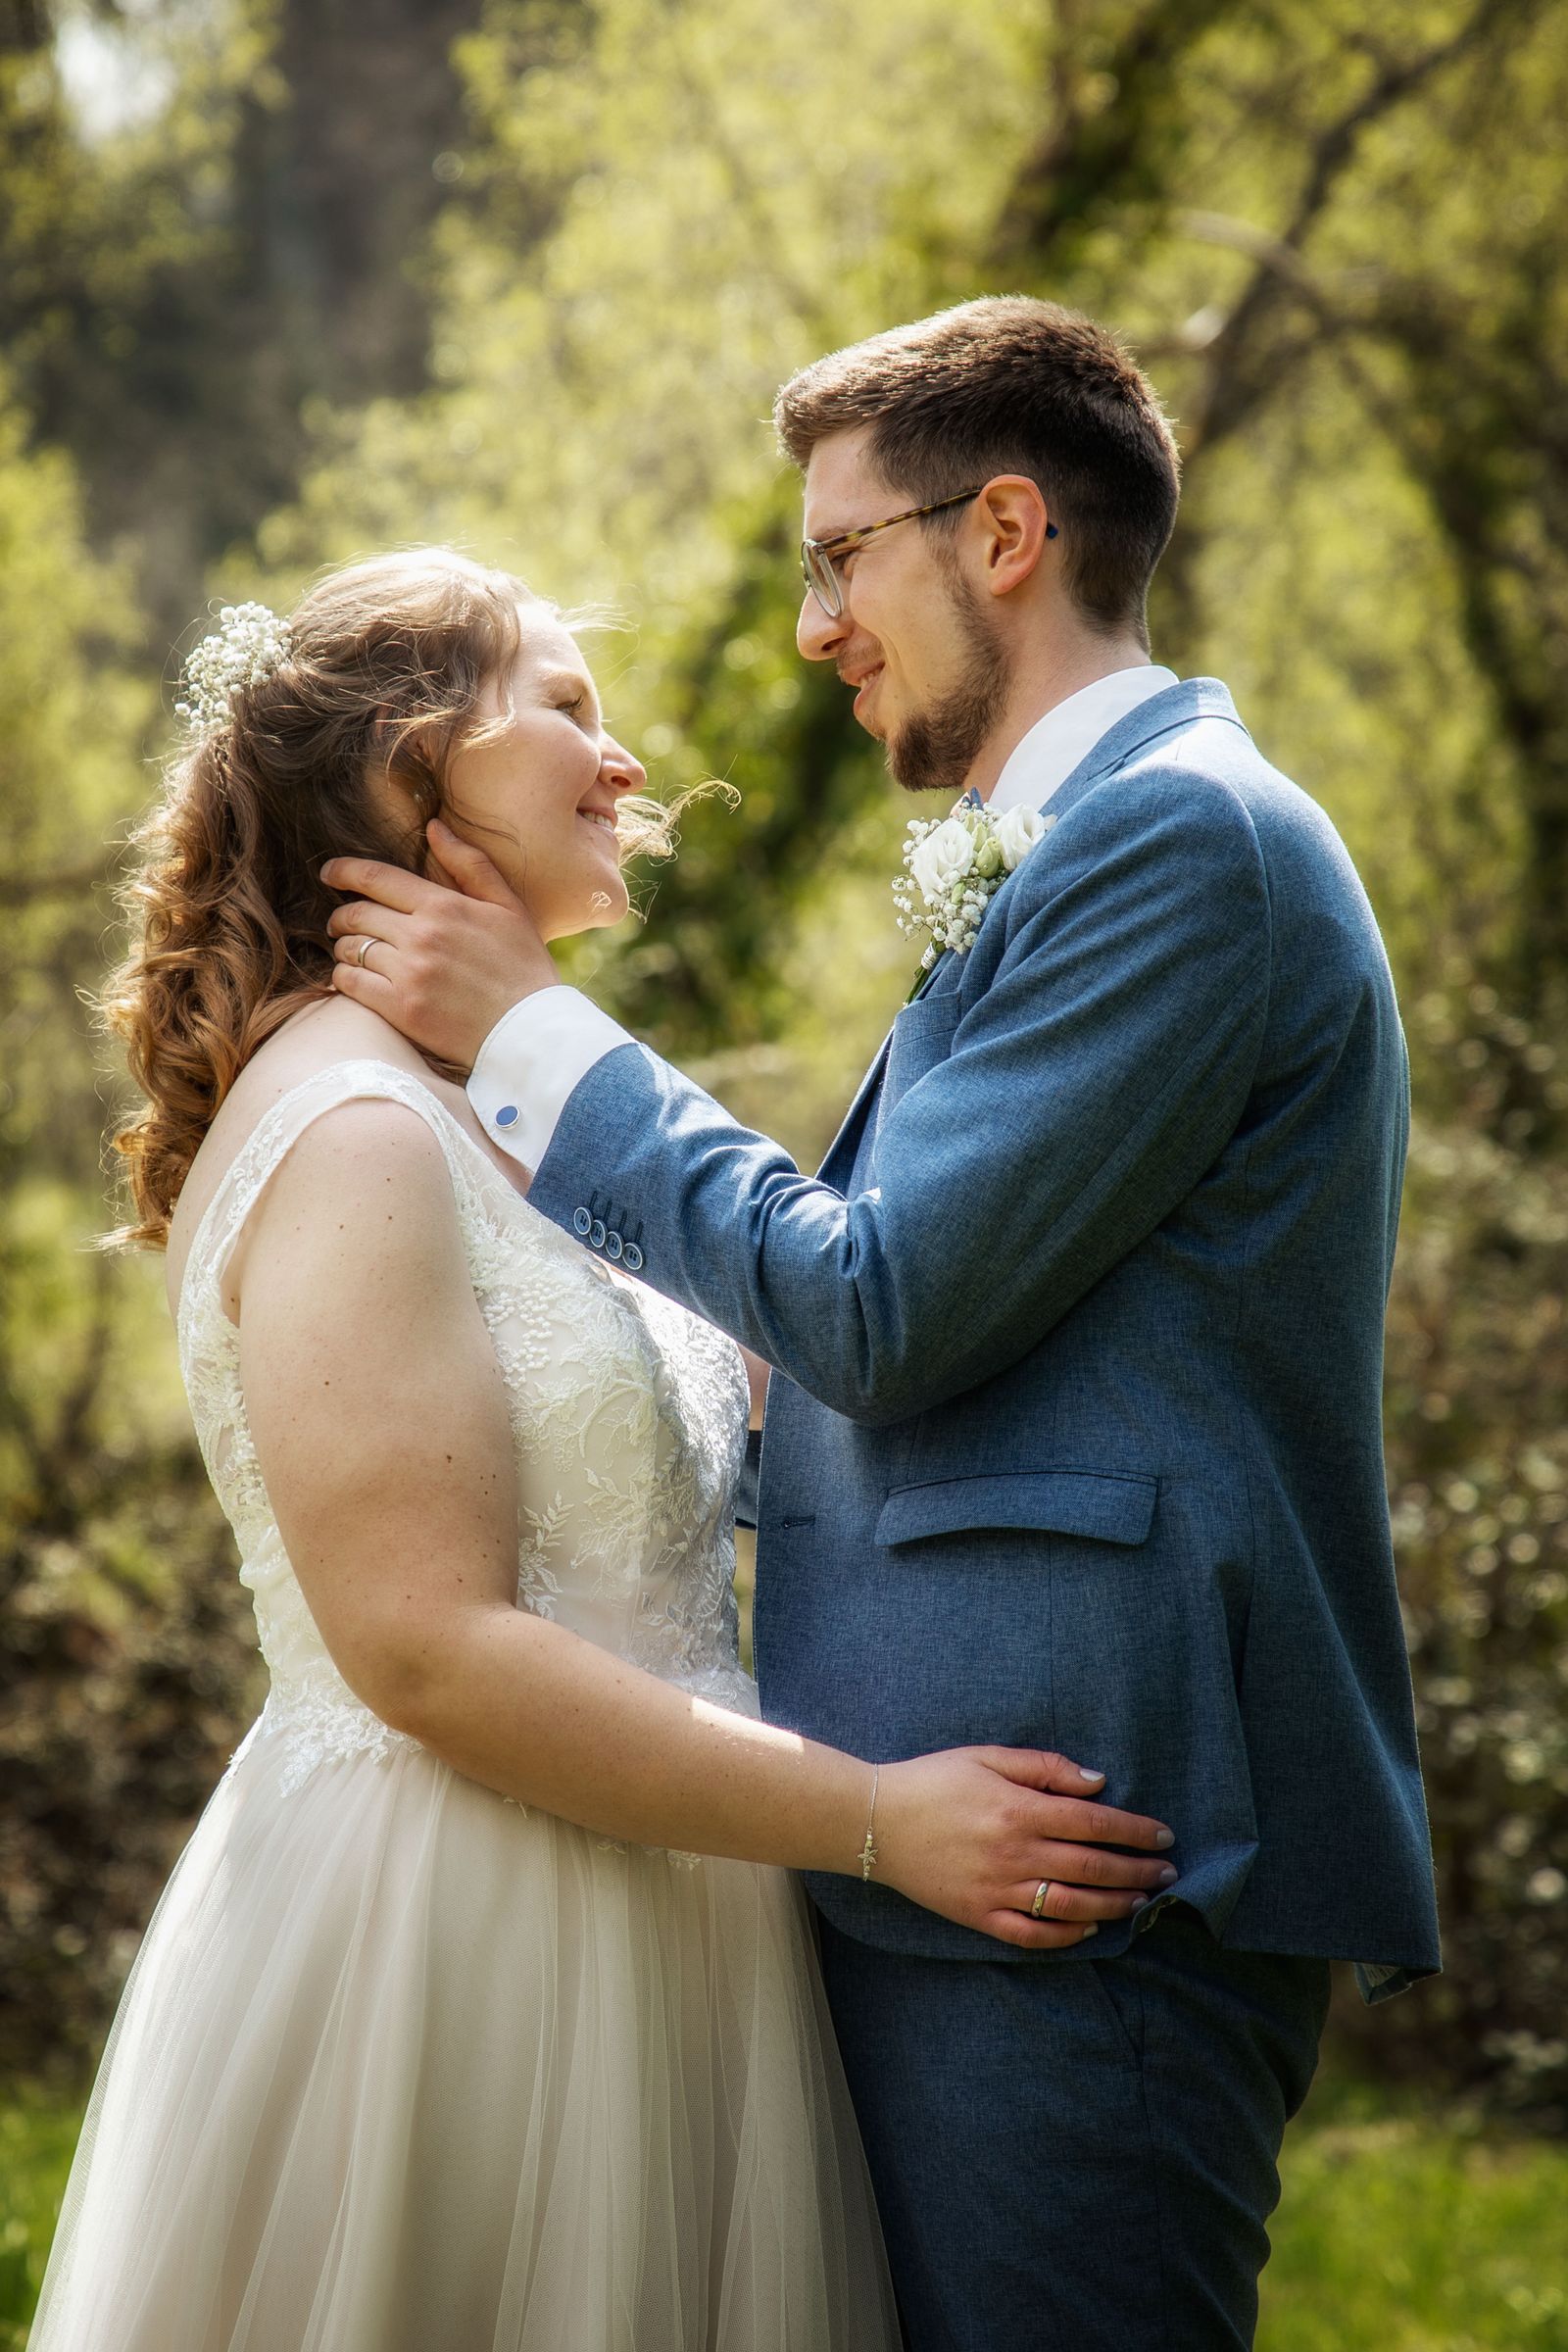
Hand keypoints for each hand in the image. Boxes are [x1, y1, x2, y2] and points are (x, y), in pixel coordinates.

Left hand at [322, 820, 556, 1069]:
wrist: (531, 1031)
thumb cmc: (523, 967)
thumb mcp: (508, 906)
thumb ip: (470, 864)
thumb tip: (434, 827)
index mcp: (444, 906)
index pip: (376, 878)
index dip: (344, 871)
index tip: (328, 873)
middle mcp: (421, 935)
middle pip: (356, 914)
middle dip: (341, 916)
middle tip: (341, 923)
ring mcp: (409, 973)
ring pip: (349, 949)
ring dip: (344, 948)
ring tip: (353, 953)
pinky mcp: (401, 1008)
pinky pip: (349, 983)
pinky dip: (344, 978)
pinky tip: (355, 979)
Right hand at [873, 1748, 1176, 1950]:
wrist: (875, 1821)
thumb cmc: (934, 1780)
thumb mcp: (986, 1757)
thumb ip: (1044, 1767)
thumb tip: (1096, 1781)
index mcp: (1018, 1809)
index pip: (1093, 1822)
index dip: (1134, 1830)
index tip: (1163, 1834)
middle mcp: (1014, 1853)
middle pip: (1091, 1866)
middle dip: (1137, 1870)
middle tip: (1168, 1873)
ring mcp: (997, 1890)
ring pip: (1071, 1904)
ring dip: (1114, 1904)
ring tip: (1142, 1902)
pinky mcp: (979, 1916)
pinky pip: (1032, 1934)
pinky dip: (1066, 1934)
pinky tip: (1090, 1925)